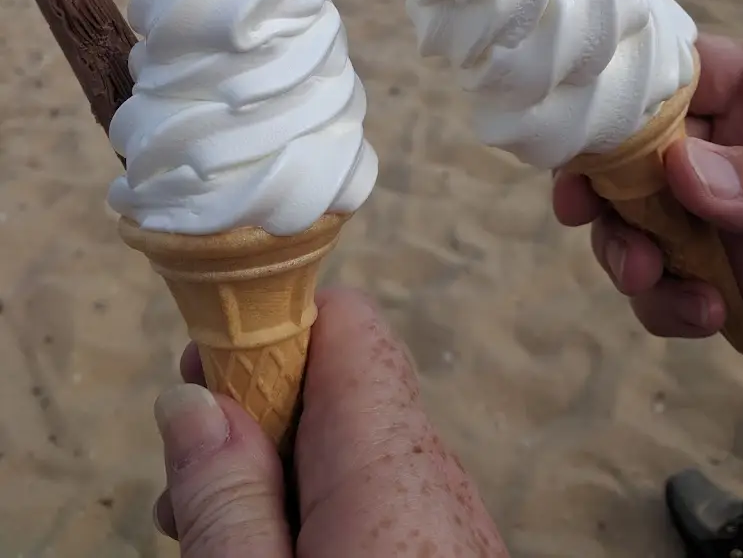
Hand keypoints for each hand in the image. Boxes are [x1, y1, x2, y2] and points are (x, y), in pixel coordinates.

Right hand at [152, 289, 508, 556]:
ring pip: (346, 441)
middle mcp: (427, 463)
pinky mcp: (441, 542)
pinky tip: (266, 544)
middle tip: (187, 470)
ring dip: (273, 463)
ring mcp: (442, 505)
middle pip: (336, 380)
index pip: (344, 320)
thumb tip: (190, 398)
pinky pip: (370, 489)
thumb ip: (224, 498)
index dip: (267, 323)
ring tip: (203, 524)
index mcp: (388, 455)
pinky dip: (310, 502)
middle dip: (253, 405)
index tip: (202, 367)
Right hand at [553, 33, 742, 342]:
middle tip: (583, 216)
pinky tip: (705, 316)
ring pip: (631, 224)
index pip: (669, 74)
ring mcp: (713, 216)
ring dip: (626, 254)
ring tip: (649, 281)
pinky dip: (668, 306)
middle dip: (603, 190)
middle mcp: (719, 151)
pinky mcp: (717, 277)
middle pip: (627, 154)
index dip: (614, 99)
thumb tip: (681, 170)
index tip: (578, 135)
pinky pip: (663, 286)